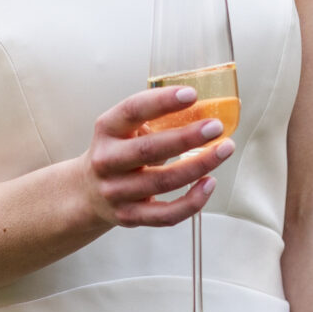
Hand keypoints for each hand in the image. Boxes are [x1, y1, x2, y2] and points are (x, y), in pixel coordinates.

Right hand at [76, 87, 234, 228]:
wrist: (88, 192)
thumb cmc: (118, 153)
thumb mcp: (125, 129)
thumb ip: (155, 120)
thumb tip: (204, 110)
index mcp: (107, 130)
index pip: (132, 110)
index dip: (162, 102)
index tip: (192, 94)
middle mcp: (107, 160)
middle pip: (149, 149)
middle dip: (187, 137)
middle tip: (216, 127)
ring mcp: (116, 191)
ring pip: (162, 182)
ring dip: (199, 166)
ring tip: (223, 150)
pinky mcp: (129, 216)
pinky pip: (166, 214)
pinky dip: (192, 201)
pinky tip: (209, 184)